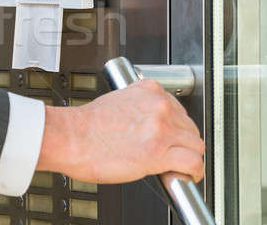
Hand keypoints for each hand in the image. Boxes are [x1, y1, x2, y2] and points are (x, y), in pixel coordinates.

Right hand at [36, 79, 204, 183]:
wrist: (71, 138)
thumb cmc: (85, 125)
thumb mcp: (116, 101)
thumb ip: (139, 108)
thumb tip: (149, 124)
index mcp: (148, 90)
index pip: (178, 107)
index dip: (176, 126)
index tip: (171, 135)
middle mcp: (158, 106)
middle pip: (189, 126)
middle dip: (182, 141)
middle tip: (171, 153)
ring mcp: (161, 129)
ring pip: (195, 145)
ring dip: (189, 156)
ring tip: (178, 166)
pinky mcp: (159, 153)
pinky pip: (193, 163)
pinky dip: (193, 172)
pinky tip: (185, 176)